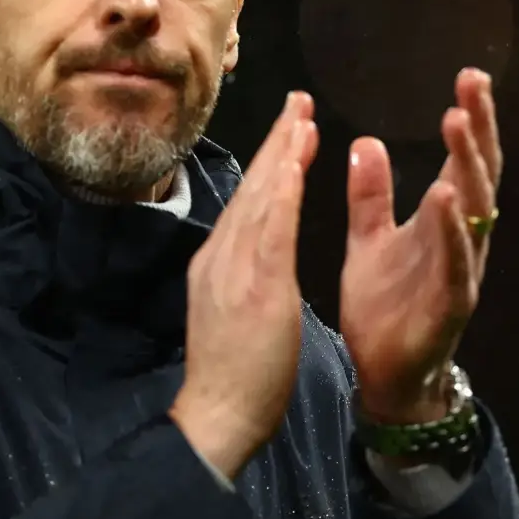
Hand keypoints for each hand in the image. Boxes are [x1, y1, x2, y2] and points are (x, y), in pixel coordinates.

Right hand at [171, 91, 319, 479]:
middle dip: (275, 144)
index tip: (289, 131)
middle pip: (250, 190)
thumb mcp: (230, 316)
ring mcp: (233, 269)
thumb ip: (240, 281)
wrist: (217, 416)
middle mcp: (219, 257)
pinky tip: (296, 162)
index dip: (268, 164)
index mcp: (216, 265)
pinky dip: (282, 191)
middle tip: (298, 103)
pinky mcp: (254, 287)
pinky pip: (271, 228)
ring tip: (302, 116)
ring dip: (281, 154)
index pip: (246, 203)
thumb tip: (252, 259)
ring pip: (259, 198)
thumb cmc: (233, 378)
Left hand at [339, 69, 501, 423]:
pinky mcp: (451, 303)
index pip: (461, 159)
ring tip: (457, 123)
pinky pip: (456, 262)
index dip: (470, 120)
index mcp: (442, 220)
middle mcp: (462, 238)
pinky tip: (444, 196)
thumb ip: (371, 195)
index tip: (469, 76)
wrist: (385, 375)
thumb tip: (366, 140)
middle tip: (473, 84)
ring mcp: (462, 270)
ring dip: (465, 166)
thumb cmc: (385, 307)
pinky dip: (453, 229)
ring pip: (474, 210)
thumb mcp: (369, 241)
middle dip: (478, 128)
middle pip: (477, 173)